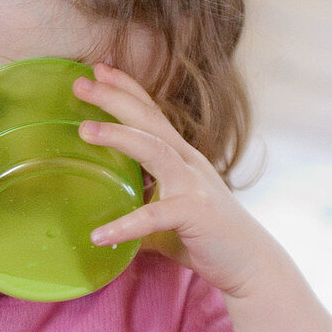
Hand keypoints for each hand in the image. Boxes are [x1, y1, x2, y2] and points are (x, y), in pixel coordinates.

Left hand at [74, 63, 275, 297]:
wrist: (249, 264)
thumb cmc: (205, 237)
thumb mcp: (164, 216)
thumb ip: (137, 210)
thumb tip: (100, 223)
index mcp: (180, 156)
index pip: (151, 112)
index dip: (127, 88)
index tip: (99, 67)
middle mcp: (188, 161)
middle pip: (149, 119)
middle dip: (115, 97)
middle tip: (81, 81)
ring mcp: (194, 184)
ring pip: (155, 149)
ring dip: (119, 136)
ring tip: (84, 129)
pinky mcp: (196, 213)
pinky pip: (154, 216)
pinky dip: (124, 226)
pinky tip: (99, 235)